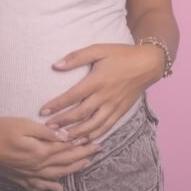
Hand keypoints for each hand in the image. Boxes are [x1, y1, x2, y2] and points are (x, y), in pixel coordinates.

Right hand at [0, 116, 102, 190]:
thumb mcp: (23, 124)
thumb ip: (45, 132)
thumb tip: (64, 136)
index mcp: (40, 152)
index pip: (66, 149)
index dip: (82, 145)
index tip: (95, 141)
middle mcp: (36, 166)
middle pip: (64, 163)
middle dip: (82, 156)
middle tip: (97, 151)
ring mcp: (27, 174)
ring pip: (55, 175)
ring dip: (71, 170)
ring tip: (84, 165)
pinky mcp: (18, 177)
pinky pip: (38, 186)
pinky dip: (50, 188)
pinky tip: (57, 189)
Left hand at [39, 43, 163, 142]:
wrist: (147, 64)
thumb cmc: (121, 54)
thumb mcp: (98, 49)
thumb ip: (76, 57)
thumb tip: (55, 66)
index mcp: (98, 80)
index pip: (73, 96)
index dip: (57, 104)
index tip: (43, 111)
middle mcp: (105, 96)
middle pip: (81, 114)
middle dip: (63, 122)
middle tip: (48, 129)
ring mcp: (114, 106)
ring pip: (93, 125)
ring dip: (76, 134)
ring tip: (62, 139)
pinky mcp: (120, 112)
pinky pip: (105, 128)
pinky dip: (93, 136)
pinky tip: (83, 141)